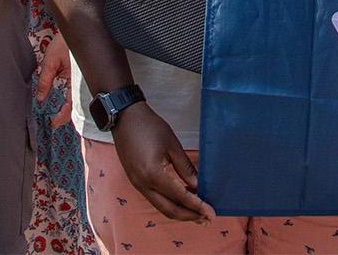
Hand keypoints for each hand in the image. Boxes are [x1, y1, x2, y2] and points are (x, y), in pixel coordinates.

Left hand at [37, 32, 72, 127]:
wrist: (75, 29)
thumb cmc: (64, 42)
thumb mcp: (50, 61)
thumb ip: (45, 80)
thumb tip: (40, 98)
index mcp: (74, 80)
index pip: (70, 104)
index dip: (62, 116)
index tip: (53, 124)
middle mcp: (80, 82)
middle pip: (76, 105)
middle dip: (67, 116)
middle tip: (55, 123)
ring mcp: (82, 79)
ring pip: (77, 100)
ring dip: (69, 109)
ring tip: (59, 116)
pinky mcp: (80, 75)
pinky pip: (76, 92)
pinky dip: (71, 100)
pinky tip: (65, 103)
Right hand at [112, 103, 214, 221]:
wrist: (125, 118)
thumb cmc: (150, 127)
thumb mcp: (172, 145)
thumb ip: (186, 168)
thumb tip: (198, 187)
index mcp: (153, 175)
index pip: (180, 197)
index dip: (197, 207)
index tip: (211, 213)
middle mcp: (143, 185)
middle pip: (169, 209)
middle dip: (189, 216)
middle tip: (207, 218)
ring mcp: (137, 185)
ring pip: (161, 207)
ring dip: (180, 212)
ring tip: (197, 213)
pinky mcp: (136, 182)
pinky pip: (155, 199)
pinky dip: (170, 203)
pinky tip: (182, 200)